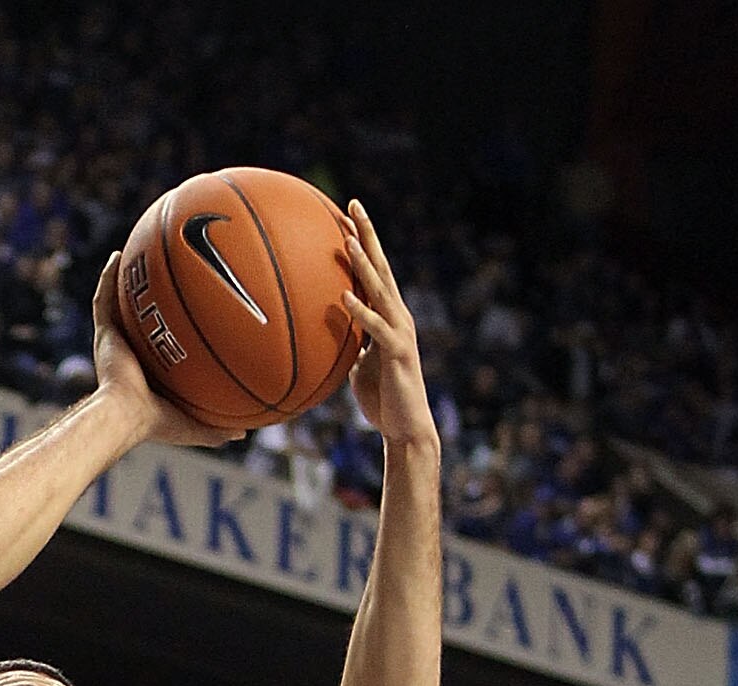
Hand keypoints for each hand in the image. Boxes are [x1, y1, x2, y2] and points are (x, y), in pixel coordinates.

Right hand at [89, 261, 244, 448]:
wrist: (125, 415)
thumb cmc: (158, 422)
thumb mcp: (194, 425)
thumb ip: (217, 428)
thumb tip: (245, 435)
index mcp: (149, 371)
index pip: (160, 344)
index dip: (170, 329)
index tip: (188, 310)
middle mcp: (131, 353)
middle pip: (142, 318)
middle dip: (150, 299)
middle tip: (167, 275)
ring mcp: (115, 342)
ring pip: (121, 304)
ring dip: (127, 282)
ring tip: (138, 256)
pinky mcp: (104, 334)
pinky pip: (104, 299)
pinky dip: (108, 277)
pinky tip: (119, 256)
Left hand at [341, 201, 435, 453]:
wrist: (405, 428)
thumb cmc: (382, 399)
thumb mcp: (360, 366)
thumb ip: (351, 344)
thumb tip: (331, 336)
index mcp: (388, 315)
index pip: (374, 270)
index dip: (363, 241)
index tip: (346, 214)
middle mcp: (398, 316)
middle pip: (381, 267)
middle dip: (367, 235)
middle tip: (352, 205)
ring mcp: (399, 332)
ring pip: (380, 291)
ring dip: (363, 266)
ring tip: (348, 241)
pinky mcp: (397, 354)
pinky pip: (376, 329)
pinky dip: (361, 313)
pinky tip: (344, 298)